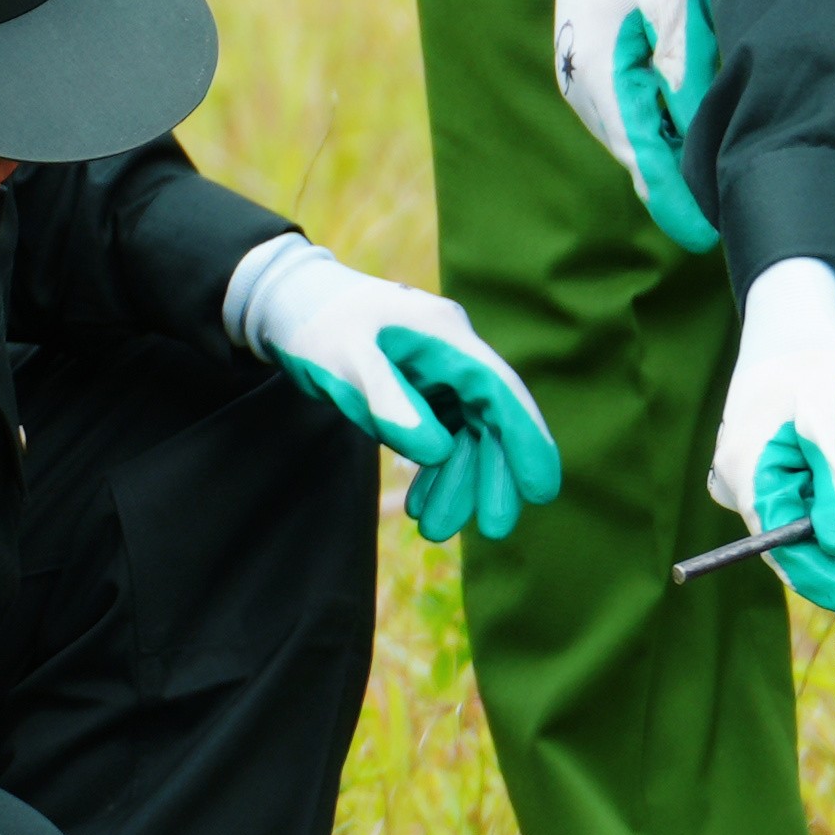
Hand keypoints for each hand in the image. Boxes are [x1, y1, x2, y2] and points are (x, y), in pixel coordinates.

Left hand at [219, 236, 564, 543]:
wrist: (291, 305)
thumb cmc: (317, 326)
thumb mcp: (345, 363)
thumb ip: (388, 402)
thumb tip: (437, 452)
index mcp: (446, 337)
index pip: (500, 391)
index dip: (527, 439)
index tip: (543, 490)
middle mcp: (453, 355)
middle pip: (490, 418)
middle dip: (494, 474)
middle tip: (496, 530)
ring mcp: (441, 374)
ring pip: (466, 434)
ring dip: (458, 481)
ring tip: (436, 529)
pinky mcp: (423, 390)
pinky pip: (442, 436)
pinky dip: (435, 472)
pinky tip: (422, 505)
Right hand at [506, 0, 715, 247]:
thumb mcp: (675, 1)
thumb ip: (686, 67)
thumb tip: (701, 129)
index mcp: (602, 78)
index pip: (644, 158)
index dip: (679, 199)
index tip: (711, 234)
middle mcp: (588, 94)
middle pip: (641, 160)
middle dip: (684, 187)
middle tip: (734, 214)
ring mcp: (588, 89)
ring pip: (639, 142)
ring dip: (677, 159)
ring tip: (728, 180)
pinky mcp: (599, 80)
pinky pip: (636, 120)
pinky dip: (666, 133)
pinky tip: (701, 137)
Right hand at [719, 255, 834, 614]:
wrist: (798, 322)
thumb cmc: (810, 357)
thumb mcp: (831, 410)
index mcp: (744, 473)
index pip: (781, 549)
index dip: (824, 579)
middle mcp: (748, 488)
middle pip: (809, 541)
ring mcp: (770, 486)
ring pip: (827, 527)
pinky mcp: (793, 482)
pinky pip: (831, 508)